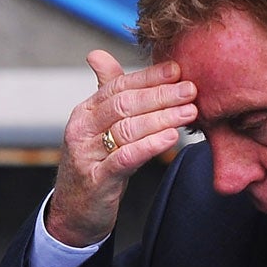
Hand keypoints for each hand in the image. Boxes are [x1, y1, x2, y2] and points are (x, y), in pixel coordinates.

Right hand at [47, 51, 197, 247]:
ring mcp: (87, 154)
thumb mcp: (98, 128)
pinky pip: (124, 159)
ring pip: (127, 129)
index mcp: (85, 111)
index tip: (178, 70)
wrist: (74, 212)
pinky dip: (149, 146)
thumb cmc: (94, 166)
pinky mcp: (96, 180)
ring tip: (189, 112)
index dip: (149, 77)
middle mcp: (82, 128)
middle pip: (125, 104)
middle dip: (161, 95)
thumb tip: (98, 54)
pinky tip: (171, 138)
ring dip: (162, 118)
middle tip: (191, 89)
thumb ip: (104, 93)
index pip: (119, 86)